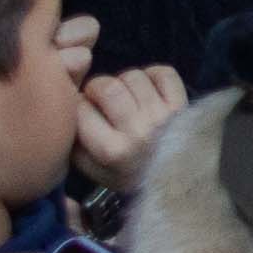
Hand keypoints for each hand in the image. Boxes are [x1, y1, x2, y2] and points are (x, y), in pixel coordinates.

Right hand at [69, 62, 186, 192]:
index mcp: (111, 152)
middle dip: (97, 86)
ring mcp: (162, 117)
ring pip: (134, 76)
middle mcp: (137, 133)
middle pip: (107, 87)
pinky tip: (148, 91)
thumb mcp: (91, 168)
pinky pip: (164, 73)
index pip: (80, 110)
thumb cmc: (125, 171)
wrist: (170, 179)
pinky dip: (153, 75)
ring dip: (125, 81)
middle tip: (101, 97)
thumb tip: (70, 102)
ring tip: (126, 96)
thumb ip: (74, 141)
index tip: (83, 110)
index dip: (77, 104)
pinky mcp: (182, 105)